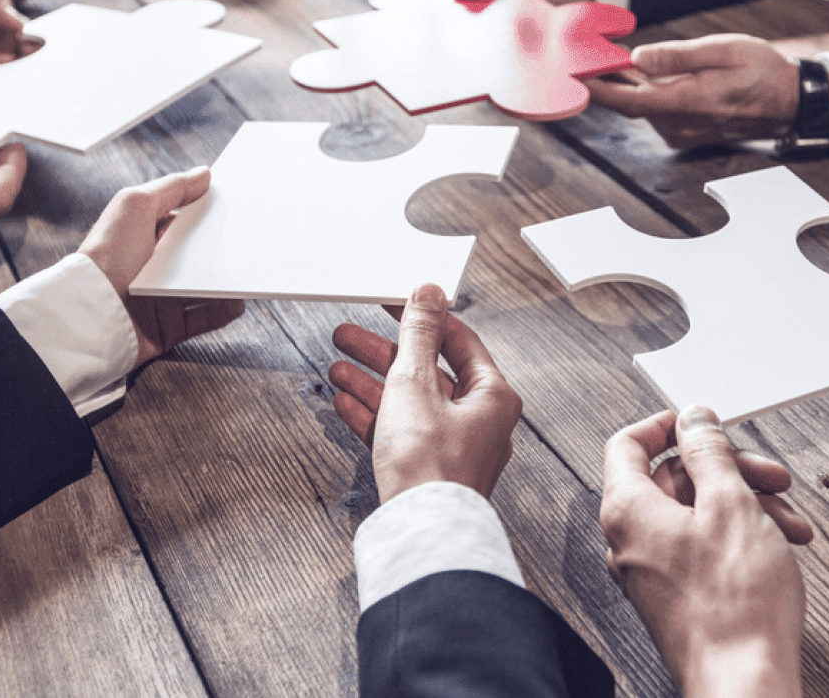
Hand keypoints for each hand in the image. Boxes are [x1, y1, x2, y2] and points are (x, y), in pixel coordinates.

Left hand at [78, 167, 244, 366]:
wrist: (94, 313)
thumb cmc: (107, 255)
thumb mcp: (135, 204)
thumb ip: (171, 187)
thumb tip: (204, 174)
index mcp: (145, 236)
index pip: (184, 220)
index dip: (209, 213)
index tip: (235, 207)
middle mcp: (155, 266)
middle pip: (201, 253)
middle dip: (224, 246)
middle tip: (247, 238)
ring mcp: (165, 296)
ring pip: (209, 285)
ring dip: (229, 278)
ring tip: (245, 269)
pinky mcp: (172, 325)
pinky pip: (209, 316)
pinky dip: (225, 307)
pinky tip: (233, 297)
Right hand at [328, 284, 523, 500]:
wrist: (420, 535)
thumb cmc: (429, 466)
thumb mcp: (416, 385)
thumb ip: (418, 336)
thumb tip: (429, 294)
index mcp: (492, 396)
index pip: (457, 341)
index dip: (421, 319)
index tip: (392, 304)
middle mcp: (480, 421)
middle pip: (427, 372)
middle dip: (382, 353)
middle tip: (348, 335)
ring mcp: (455, 448)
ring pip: (410, 402)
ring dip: (371, 383)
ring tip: (336, 367)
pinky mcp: (429, 470)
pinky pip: (401, 433)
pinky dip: (374, 416)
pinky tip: (345, 403)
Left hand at [585, 35, 798, 148]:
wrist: (792, 101)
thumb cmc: (763, 71)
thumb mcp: (723, 50)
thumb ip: (678, 56)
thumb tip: (638, 58)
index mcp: (689, 103)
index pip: (629, 101)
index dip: (598, 88)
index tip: (573, 75)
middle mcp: (682, 125)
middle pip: (630, 105)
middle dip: (605, 81)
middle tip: (583, 54)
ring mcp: (684, 133)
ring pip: (642, 108)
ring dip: (624, 86)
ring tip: (605, 59)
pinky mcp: (687, 133)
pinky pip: (655, 112)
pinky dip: (642, 94)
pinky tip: (635, 74)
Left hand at [602, 407, 808, 697]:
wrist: (744, 679)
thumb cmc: (735, 604)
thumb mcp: (731, 504)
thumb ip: (709, 452)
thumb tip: (694, 420)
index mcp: (628, 510)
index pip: (628, 444)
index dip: (667, 425)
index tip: (703, 422)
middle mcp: (630, 541)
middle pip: (673, 480)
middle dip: (729, 471)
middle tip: (770, 476)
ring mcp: (652, 572)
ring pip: (696, 514)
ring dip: (745, 505)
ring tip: (788, 519)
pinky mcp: (675, 596)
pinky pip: (702, 548)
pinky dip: (739, 536)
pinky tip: (779, 544)